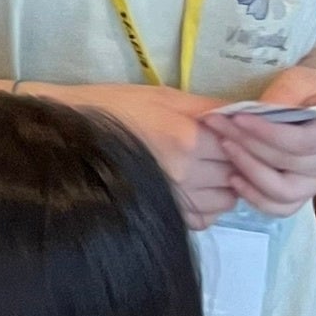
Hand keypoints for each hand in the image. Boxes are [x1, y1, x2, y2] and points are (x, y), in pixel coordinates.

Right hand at [53, 82, 235, 227]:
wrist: (68, 133)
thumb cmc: (112, 106)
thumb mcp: (162, 95)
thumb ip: (207, 106)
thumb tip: (247, 113)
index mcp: (187, 138)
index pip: (239, 145)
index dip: (238, 138)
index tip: (226, 133)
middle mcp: (186, 172)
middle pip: (236, 174)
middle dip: (231, 161)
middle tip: (215, 150)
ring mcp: (175, 198)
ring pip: (226, 201)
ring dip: (222, 186)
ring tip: (203, 170)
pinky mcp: (164, 214)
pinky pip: (204, 219)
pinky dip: (206, 207)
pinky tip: (191, 189)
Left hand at [207, 65, 315, 216]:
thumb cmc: (314, 88)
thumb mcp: (303, 78)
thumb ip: (285, 91)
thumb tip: (259, 109)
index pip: (301, 142)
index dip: (265, 133)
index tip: (236, 118)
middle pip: (287, 164)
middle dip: (246, 144)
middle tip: (217, 126)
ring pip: (284, 193)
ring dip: (248, 172)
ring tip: (225, 148)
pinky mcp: (305, 192)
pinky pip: (281, 207)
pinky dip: (255, 197)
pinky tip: (233, 178)